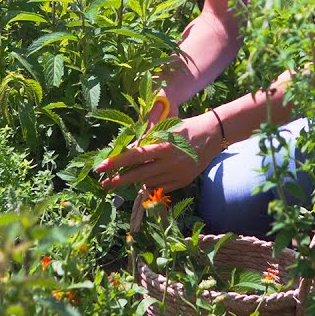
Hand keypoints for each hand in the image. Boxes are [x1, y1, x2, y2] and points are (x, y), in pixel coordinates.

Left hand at [96, 113, 220, 193]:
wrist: (214, 134)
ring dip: (137, 179)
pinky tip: (148, 178)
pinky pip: (161, 188)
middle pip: (138, 174)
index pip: (134, 156)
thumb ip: (148, 141)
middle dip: (119, 179)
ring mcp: (178, 174)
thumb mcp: (166, 129)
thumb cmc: (186, 127)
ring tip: (129, 175)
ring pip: (148, 182)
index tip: (100, 167)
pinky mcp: (184, 181)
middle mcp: (170, 162)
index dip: (116, 162)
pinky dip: (152, 184)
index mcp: (164, 146)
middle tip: (104, 184)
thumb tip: (127, 152)